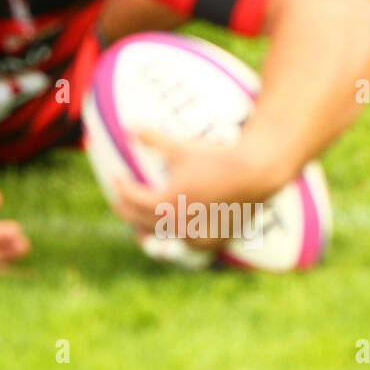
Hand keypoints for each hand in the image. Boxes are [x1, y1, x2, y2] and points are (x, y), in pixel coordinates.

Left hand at [112, 129, 281, 248]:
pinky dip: (174, 237)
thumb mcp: (181, 148)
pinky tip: (170, 231)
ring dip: (147, 229)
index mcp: (167, 203)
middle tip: (119, 202)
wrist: (254, 175)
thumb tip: (130, 126)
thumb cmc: (216, 160)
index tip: (116, 178)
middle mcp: (179, 224)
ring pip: (163, 236)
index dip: (121, 187)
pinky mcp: (214, 240)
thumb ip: (153, 139)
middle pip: (142, 221)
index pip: (133, 198)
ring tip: (137, 222)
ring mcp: (197, 236)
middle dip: (127, 212)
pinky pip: (186, 243)